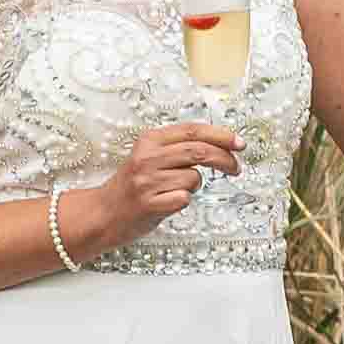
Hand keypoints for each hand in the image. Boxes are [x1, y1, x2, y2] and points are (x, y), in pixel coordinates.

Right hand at [65, 119, 241, 258]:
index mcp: (149, 140)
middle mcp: (147, 157)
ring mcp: (147, 181)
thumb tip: (220, 144)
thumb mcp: (149, 156)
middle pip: (199, 151)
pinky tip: (168, 202)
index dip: (221, 135)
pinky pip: (184, 198)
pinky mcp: (148, 204)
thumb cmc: (132, 185)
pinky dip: (184, 200)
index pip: (193, 130)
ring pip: (194, 177)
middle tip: (236, 168)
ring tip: (176, 190)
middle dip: (224, 158)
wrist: (103, 213)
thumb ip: (178, 147)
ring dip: (195, 185)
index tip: (239, 143)